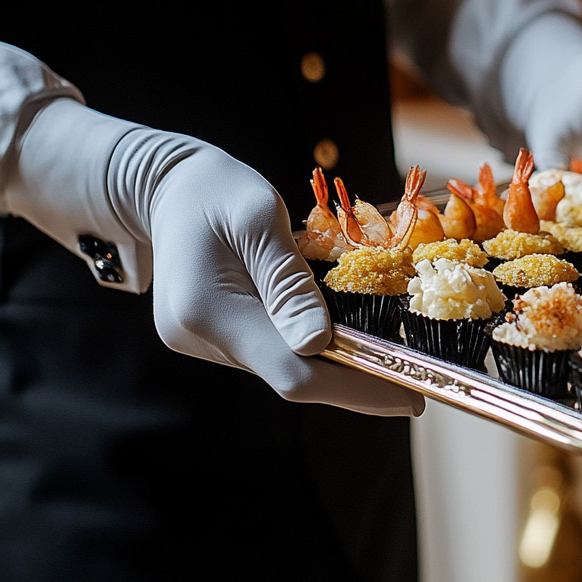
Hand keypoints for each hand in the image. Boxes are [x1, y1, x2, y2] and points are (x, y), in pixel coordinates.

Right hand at [8, 99, 423, 416]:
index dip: (355, 389)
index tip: (410, 396)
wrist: (167, 185)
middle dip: (353, 376)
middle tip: (414, 373)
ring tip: (385, 352)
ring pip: (280, 363)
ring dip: (332, 360)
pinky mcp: (210, 336)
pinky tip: (340, 333)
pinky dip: (308, 343)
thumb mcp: (261, 219)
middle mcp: (200, 339)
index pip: (292, 372)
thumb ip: (289, 282)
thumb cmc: (219, 190)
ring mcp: (202, 342)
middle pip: (289, 373)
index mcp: (208, 311)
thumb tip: (319, 344)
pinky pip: (269, 347)